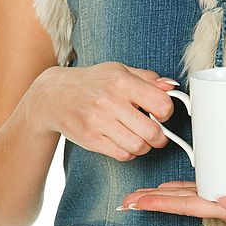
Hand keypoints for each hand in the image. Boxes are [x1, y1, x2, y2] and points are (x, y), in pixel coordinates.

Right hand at [26, 61, 178, 161]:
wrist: (54, 96)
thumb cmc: (92, 83)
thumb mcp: (118, 71)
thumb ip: (147, 78)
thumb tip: (171, 87)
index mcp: (121, 82)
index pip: (161, 104)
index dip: (167, 112)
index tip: (162, 114)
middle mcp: (110, 102)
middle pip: (152, 132)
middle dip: (160, 137)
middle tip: (157, 134)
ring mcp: (98, 122)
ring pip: (138, 147)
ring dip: (145, 146)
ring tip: (140, 138)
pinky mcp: (91, 140)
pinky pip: (123, 155)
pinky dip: (129, 153)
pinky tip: (125, 143)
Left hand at [118, 175, 225, 225]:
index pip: (187, 207)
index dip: (160, 204)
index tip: (137, 201)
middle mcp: (225, 205)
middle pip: (180, 203)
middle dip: (152, 201)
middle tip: (125, 199)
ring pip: (188, 197)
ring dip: (162, 196)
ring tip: (139, 194)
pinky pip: (203, 188)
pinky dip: (182, 188)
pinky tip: (171, 186)